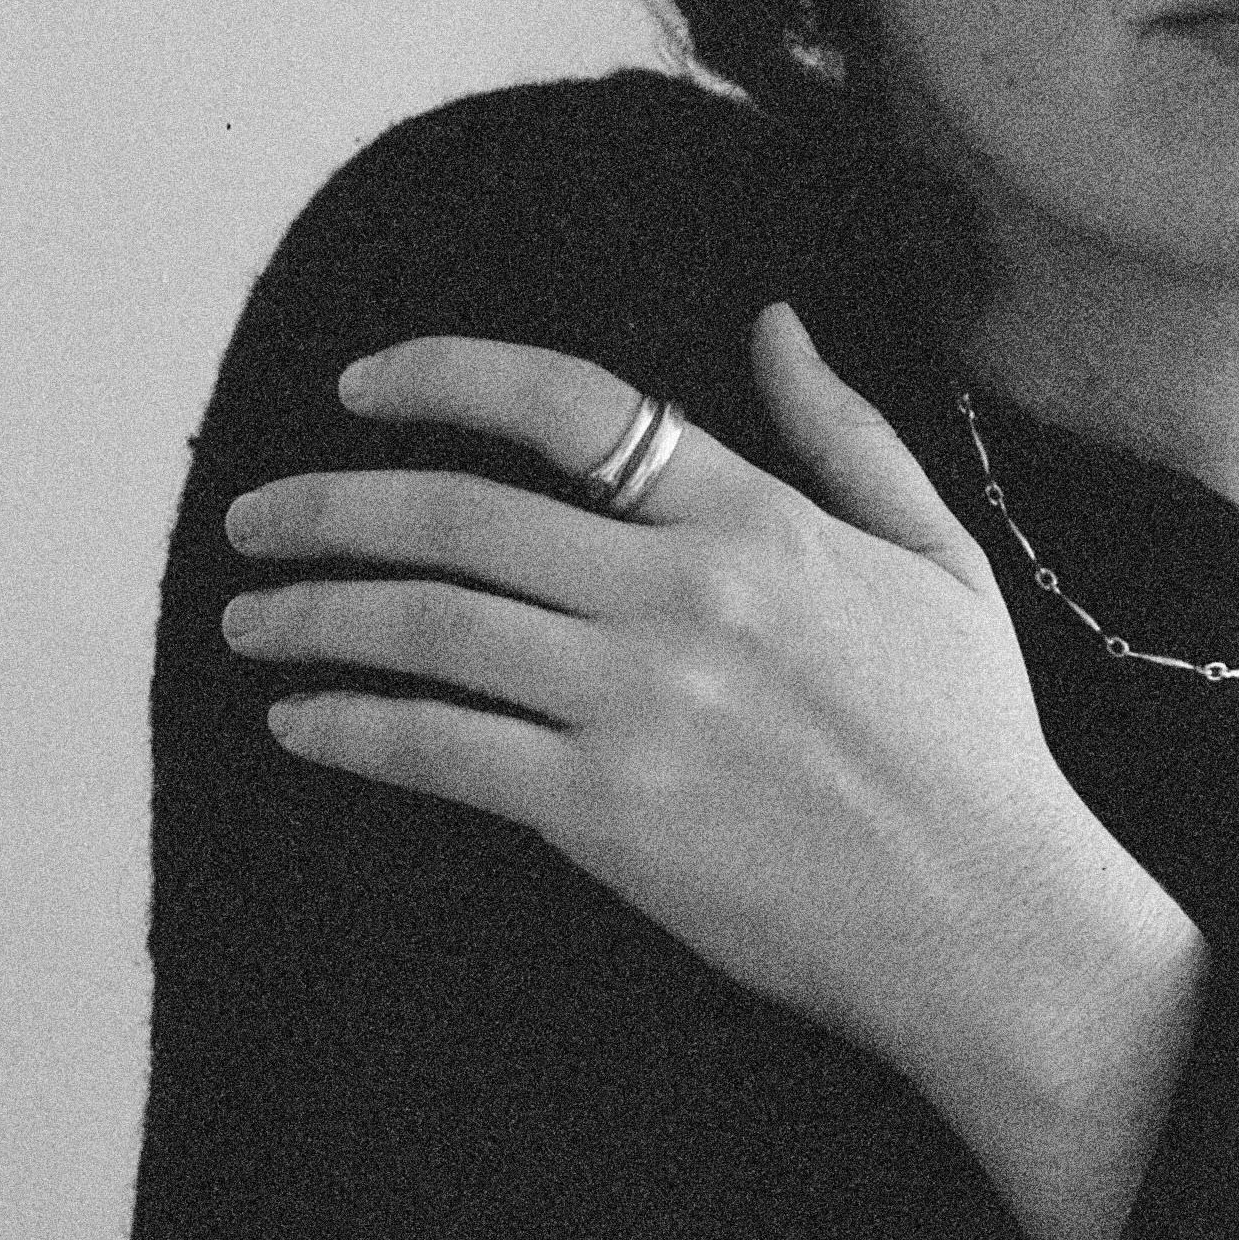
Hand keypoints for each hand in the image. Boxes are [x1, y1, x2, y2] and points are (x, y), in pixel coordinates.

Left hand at [220, 307, 1205, 1239]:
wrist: (989, 916)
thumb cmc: (971, 743)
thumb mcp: (938, 558)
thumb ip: (847, 434)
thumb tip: (775, 323)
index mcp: (762, 521)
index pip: (574, 406)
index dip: (444, 378)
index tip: (361, 386)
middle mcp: (686, 595)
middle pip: (461, 516)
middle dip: (330, 506)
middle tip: (255, 516)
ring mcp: (640, 704)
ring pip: (430, 628)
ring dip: (315, 616)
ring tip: (249, 617)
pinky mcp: (607, 814)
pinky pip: (441, 751)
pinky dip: (352, 728)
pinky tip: (301, 721)